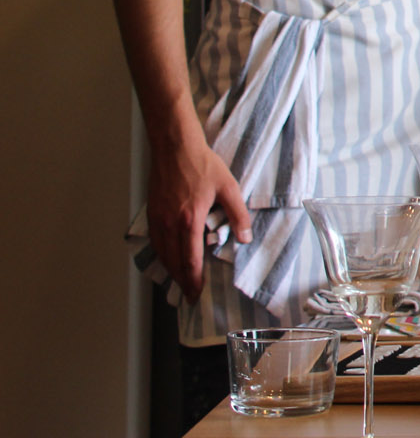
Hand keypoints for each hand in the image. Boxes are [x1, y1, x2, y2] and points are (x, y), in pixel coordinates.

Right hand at [147, 132, 251, 301]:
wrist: (175, 147)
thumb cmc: (202, 165)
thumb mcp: (228, 187)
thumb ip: (238, 214)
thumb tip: (245, 238)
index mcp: (189, 221)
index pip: (190, 260)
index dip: (193, 280)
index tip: (196, 293)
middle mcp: (169, 224)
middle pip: (173, 262)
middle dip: (181, 281)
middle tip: (188, 294)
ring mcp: (157, 219)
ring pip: (161, 253)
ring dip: (170, 269)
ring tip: (179, 280)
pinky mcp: (151, 212)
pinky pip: (154, 241)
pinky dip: (161, 254)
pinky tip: (167, 256)